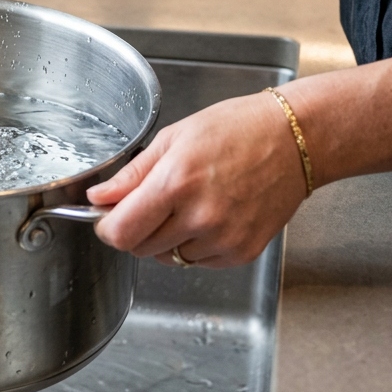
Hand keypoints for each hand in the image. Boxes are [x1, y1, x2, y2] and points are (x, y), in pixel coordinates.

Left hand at [88, 91, 306, 267]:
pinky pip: (198, 261)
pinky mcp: (242, 253)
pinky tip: (207, 215)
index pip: (122, 231)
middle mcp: (200, 218)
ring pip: (168, 258)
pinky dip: (193, 244)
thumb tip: (98, 198)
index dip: (106, 227)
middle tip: (147, 203)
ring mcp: (224, 239)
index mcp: (176, 183)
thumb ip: (131, 175)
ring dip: (164, 238)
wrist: (293, 141)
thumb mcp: (173, 138)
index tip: (105, 216)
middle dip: (133, 229)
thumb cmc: (236, 129)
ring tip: (183, 203)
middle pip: (140, 248)